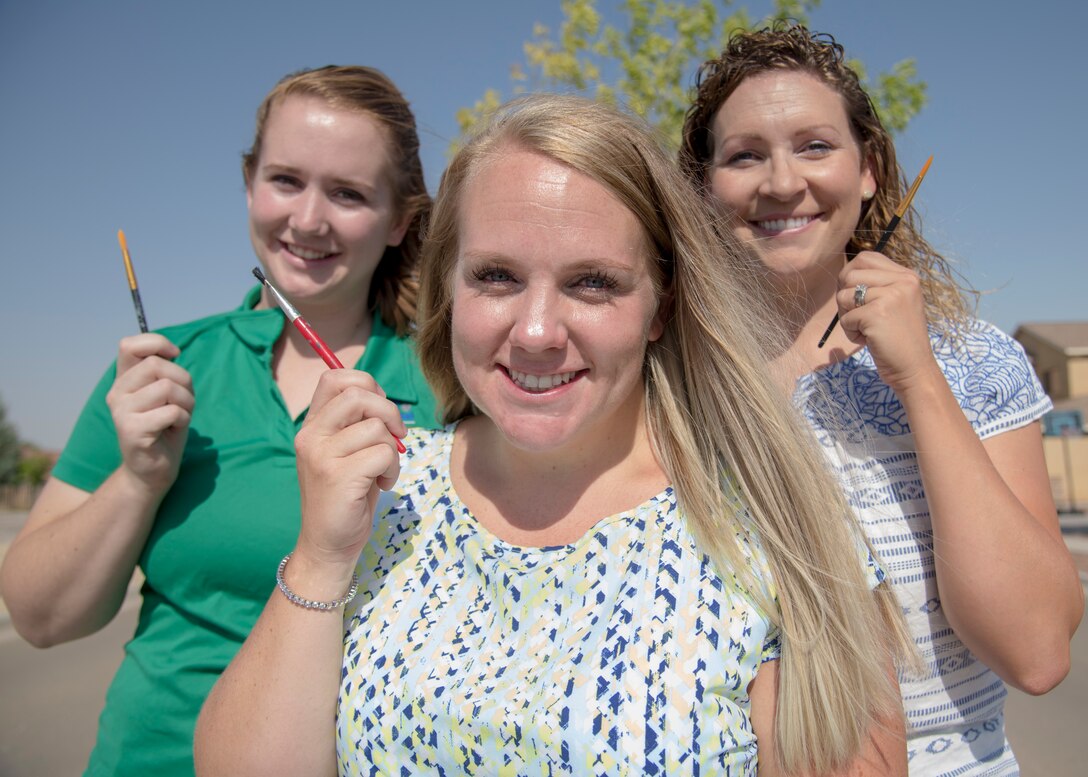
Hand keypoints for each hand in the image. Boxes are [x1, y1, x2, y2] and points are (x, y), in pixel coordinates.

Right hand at [106, 334, 193, 494]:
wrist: (153, 469)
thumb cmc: (165, 427)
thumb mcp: (168, 394)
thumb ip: (165, 372)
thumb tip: (171, 352)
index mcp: (124, 380)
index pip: (129, 345)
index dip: (156, 343)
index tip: (175, 355)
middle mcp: (117, 393)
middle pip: (156, 365)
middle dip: (183, 380)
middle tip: (184, 400)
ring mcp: (121, 411)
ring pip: (167, 387)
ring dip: (186, 402)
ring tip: (179, 416)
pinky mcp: (131, 430)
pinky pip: (171, 411)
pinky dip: (183, 419)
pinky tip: (173, 429)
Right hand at [293, 370, 405, 564]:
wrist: (328, 544)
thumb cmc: (346, 496)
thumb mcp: (346, 452)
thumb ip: (357, 423)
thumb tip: (384, 399)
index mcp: (312, 425)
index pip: (334, 377)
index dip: (367, 385)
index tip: (379, 412)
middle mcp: (311, 435)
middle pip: (357, 393)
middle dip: (388, 411)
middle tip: (395, 437)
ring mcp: (321, 455)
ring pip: (376, 427)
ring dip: (392, 450)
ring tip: (382, 471)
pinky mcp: (338, 476)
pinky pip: (383, 454)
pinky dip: (392, 469)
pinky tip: (381, 485)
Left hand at [836, 251, 940, 392]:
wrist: (914, 368)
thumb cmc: (899, 338)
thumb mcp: (895, 302)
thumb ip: (877, 285)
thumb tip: (845, 274)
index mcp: (907, 275)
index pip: (865, 257)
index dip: (850, 276)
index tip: (855, 297)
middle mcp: (902, 281)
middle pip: (849, 274)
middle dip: (844, 298)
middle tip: (857, 316)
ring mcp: (891, 296)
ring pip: (843, 296)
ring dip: (847, 317)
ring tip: (865, 329)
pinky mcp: (878, 313)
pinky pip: (845, 318)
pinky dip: (851, 333)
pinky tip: (868, 340)